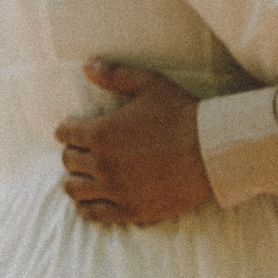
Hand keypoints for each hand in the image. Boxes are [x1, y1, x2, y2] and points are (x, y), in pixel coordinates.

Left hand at [53, 62, 213, 225]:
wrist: (212, 150)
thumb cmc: (182, 113)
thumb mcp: (150, 84)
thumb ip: (115, 75)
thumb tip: (87, 65)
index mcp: (102, 133)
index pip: (65, 133)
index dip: (68, 128)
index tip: (74, 128)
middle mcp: (103, 164)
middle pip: (68, 161)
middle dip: (72, 152)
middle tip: (83, 149)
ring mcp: (115, 190)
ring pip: (74, 189)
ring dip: (75, 179)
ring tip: (84, 175)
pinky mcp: (129, 210)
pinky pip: (93, 213)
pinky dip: (86, 206)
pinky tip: (91, 199)